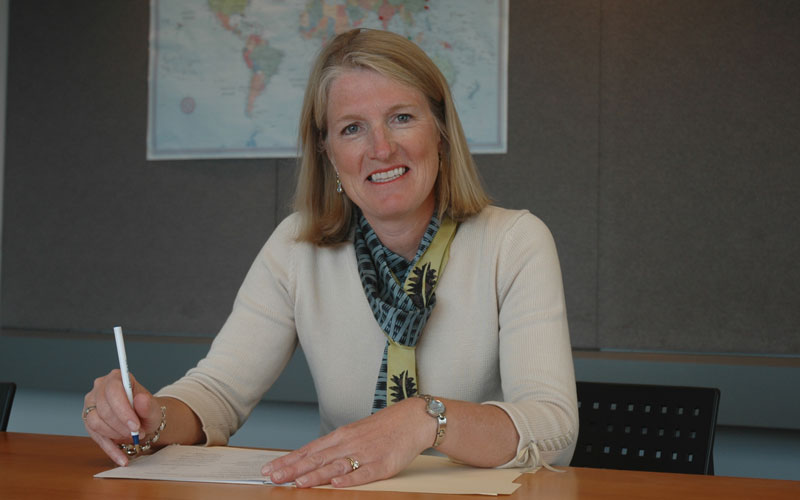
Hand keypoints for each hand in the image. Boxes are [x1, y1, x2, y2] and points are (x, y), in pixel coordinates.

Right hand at [83, 369, 161, 465]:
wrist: (143, 421)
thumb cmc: (146, 411)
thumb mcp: (153, 409)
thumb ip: (148, 405)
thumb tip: (141, 400)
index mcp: (116, 378)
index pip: (113, 391)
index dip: (123, 410)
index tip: (135, 426)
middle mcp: (99, 388)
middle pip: (104, 409)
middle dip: (122, 425)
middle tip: (138, 434)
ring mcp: (90, 405)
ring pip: (95, 423)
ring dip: (116, 435)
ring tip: (133, 438)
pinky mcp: (88, 421)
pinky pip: (95, 437)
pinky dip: (110, 449)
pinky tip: (122, 458)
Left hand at [262, 397, 434, 487]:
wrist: (412, 419)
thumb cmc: (382, 428)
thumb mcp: (354, 432)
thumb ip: (334, 447)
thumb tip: (310, 458)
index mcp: (341, 436)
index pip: (309, 450)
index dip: (289, 460)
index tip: (270, 469)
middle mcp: (349, 444)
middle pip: (317, 458)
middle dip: (294, 469)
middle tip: (274, 478)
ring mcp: (365, 454)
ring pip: (336, 467)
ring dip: (316, 475)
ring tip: (298, 483)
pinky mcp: (382, 464)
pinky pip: (364, 473)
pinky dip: (349, 479)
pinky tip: (336, 484)